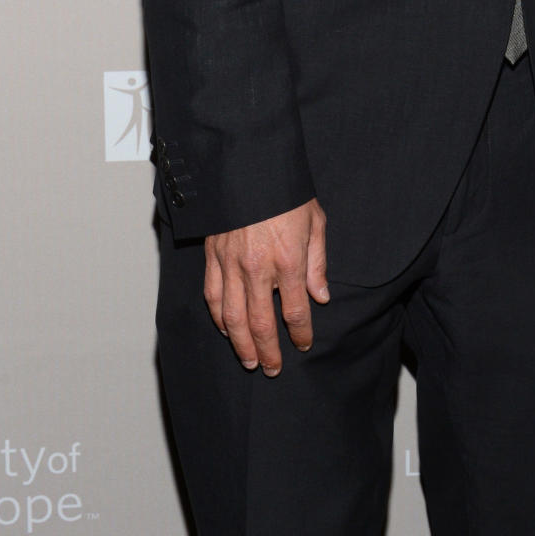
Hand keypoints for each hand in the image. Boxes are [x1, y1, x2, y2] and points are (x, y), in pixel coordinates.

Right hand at [204, 198, 328, 376]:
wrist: (250, 167)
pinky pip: (213, 296)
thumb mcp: (315, 222)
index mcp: (288, 261)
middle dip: (268, 350)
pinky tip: (226, 329)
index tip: (303, 344)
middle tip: (272, 369)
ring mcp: (231, 264)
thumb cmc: (287, 193)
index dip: (300, 334)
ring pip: (233, 317)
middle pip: (261, 323)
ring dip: (240, 343)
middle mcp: (257, 268)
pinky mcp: (212, 257)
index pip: (295, 311)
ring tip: (249, 360)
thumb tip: (321, 297)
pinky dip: (219, 318)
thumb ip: (318, 263)